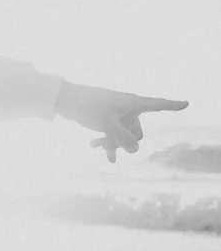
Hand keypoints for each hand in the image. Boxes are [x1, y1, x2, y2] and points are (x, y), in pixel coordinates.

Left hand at [55, 81, 187, 163]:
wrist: (64, 100)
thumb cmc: (87, 107)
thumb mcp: (106, 124)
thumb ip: (122, 138)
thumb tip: (135, 150)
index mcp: (132, 103)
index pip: (157, 104)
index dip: (172, 105)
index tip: (187, 103)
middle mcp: (127, 108)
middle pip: (137, 133)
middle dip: (124, 142)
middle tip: (106, 144)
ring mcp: (117, 115)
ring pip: (123, 137)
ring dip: (112, 144)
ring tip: (95, 146)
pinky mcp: (107, 120)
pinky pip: (113, 136)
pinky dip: (106, 142)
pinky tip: (94, 147)